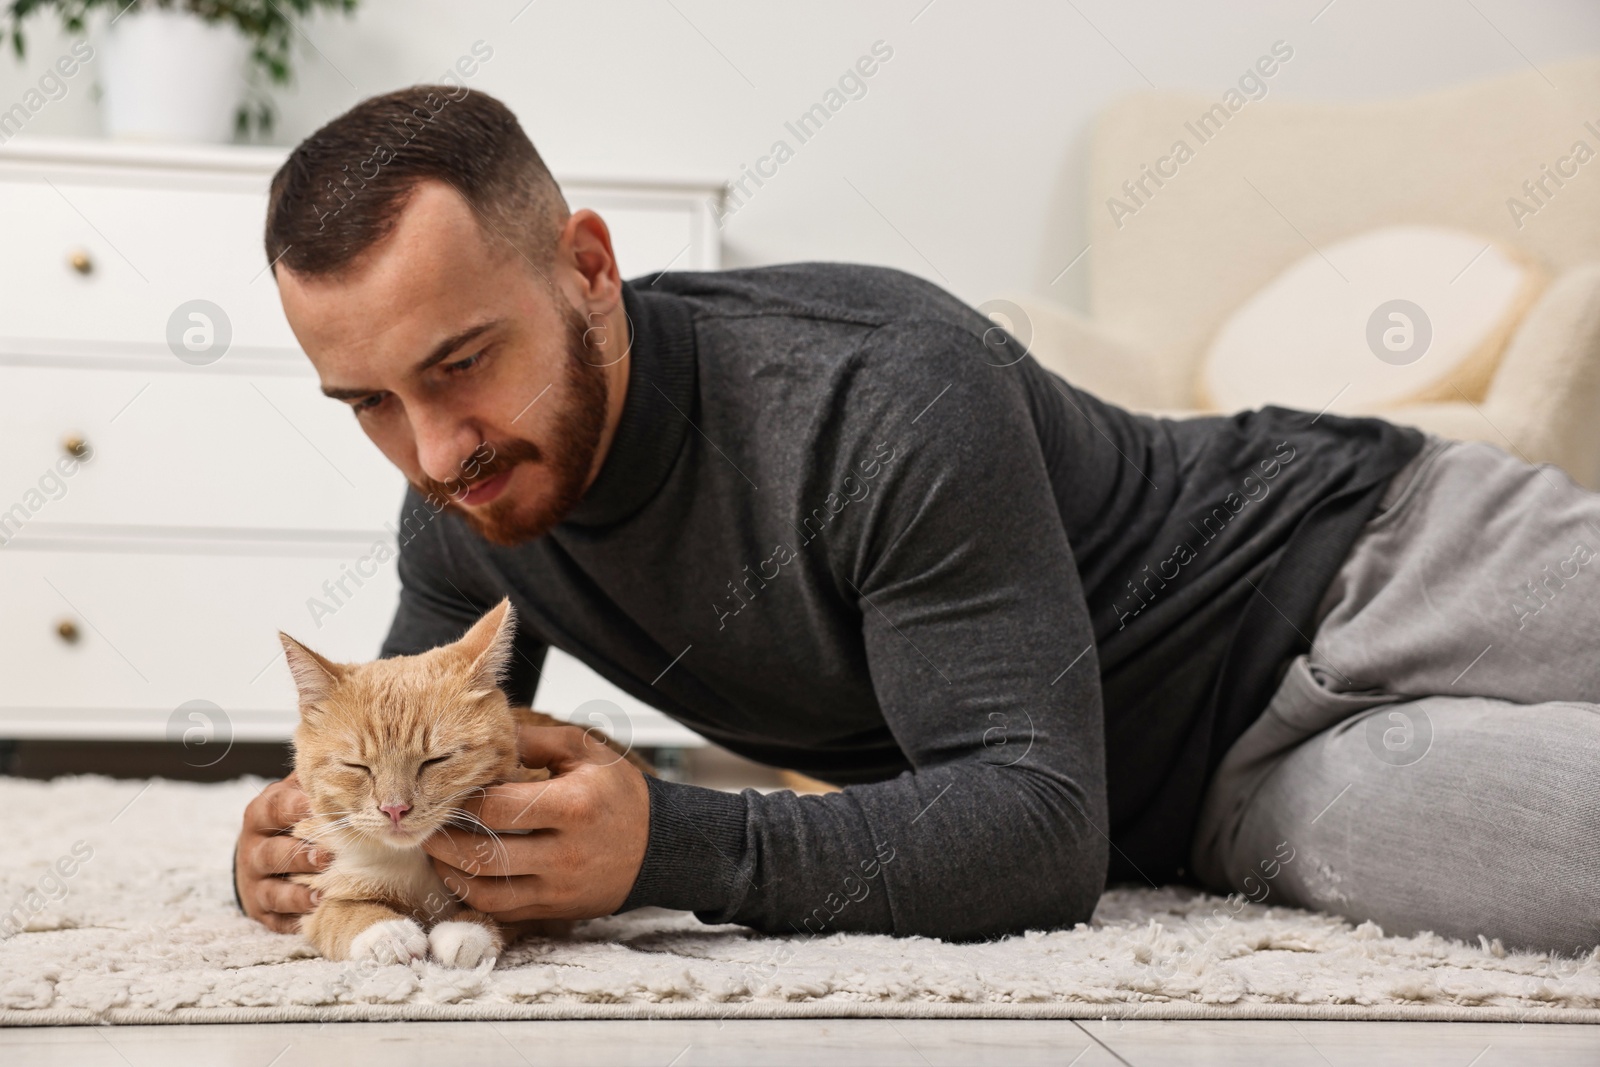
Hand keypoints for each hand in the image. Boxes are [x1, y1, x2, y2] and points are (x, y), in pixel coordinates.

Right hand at [235, 772, 329, 932]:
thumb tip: (355, 765)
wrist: (260, 853)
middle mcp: (253, 848)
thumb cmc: (290, 816)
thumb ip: (315, 782)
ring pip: (272, 890)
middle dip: (300, 856)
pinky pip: (276, 918)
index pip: (276, 808)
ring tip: (322, 893)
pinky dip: (295, 919)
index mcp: (262, 813)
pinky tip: (316, 915)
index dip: (297, 808)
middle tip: (328, 856)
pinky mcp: (260, 909)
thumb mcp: (295, 792)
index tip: (319, 808)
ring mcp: (254, 881)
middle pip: (273, 853)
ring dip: (297, 894)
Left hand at [420, 723, 650, 921]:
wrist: (659, 846)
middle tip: (426, 825)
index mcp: (572, 806)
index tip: (446, 791)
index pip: (498, 808)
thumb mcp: (587, 754)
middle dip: (444, 841)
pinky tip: (461, 874)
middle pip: (485, 855)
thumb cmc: (619, 795)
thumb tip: (487, 734)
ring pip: (487, 891)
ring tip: (436, 852)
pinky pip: (502, 911)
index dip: (463, 801)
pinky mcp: (556, 909)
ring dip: (452, 873)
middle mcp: (565, 852)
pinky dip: (474, 895)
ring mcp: (559, 887)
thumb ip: (536, 740)